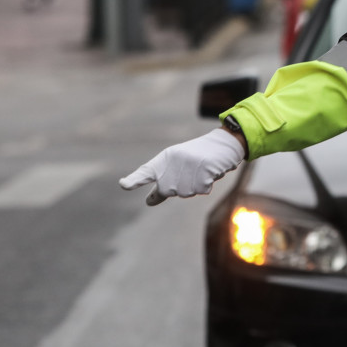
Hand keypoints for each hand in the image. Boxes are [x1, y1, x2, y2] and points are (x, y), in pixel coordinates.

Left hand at [119, 129, 245, 205]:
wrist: (223, 145)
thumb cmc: (197, 157)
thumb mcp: (177, 165)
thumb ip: (163, 182)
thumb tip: (149, 201)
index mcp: (164, 159)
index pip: (146, 172)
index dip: (135, 180)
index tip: (123, 185)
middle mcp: (173, 164)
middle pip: (167, 191)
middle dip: (179, 186)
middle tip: (190, 170)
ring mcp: (188, 169)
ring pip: (186, 192)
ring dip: (195, 185)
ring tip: (201, 169)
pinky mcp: (202, 173)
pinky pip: (202, 189)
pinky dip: (208, 183)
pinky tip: (210, 171)